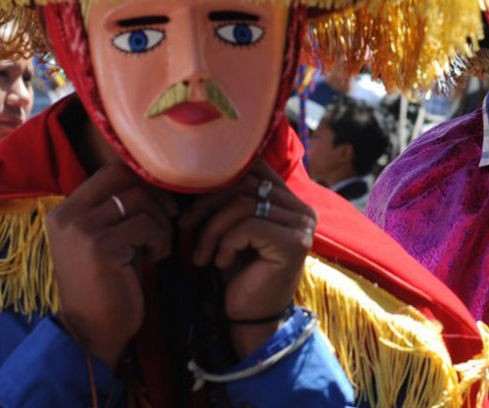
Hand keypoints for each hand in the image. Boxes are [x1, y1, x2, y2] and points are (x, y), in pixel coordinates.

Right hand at [46, 162, 175, 367]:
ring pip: (138, 199)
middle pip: (123, 176)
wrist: (93, 330)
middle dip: (154, 193)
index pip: (110, 172)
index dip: (142, 181)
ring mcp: (81, 229)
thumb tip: (158, 179)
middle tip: (169, 215)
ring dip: (160, 221)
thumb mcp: (109, 238)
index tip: (160, 201)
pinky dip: (160, 238)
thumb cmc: (109, 282)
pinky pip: (146, 225)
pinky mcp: (100, 246)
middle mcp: (67, 215)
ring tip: (159, 244)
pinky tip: (156, 258)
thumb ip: (121, 209)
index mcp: (65, 211)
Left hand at [179, 160, 315, 359]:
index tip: (192, 204)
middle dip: (207, 204)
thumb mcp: (232, 228)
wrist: (249, 320)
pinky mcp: (294, 243)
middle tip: (186, 227)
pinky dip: (225, 243)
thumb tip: (197, 170)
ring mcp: (302, 225)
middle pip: (245, 183)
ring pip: (243, 204)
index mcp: (290, 201)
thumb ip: (230, 199)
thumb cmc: (237, 273)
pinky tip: (220, 263)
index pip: (254, 168)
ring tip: (201, 254)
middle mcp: (302, 209)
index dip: (219, 180)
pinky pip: (248, 226)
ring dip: (212, 229)